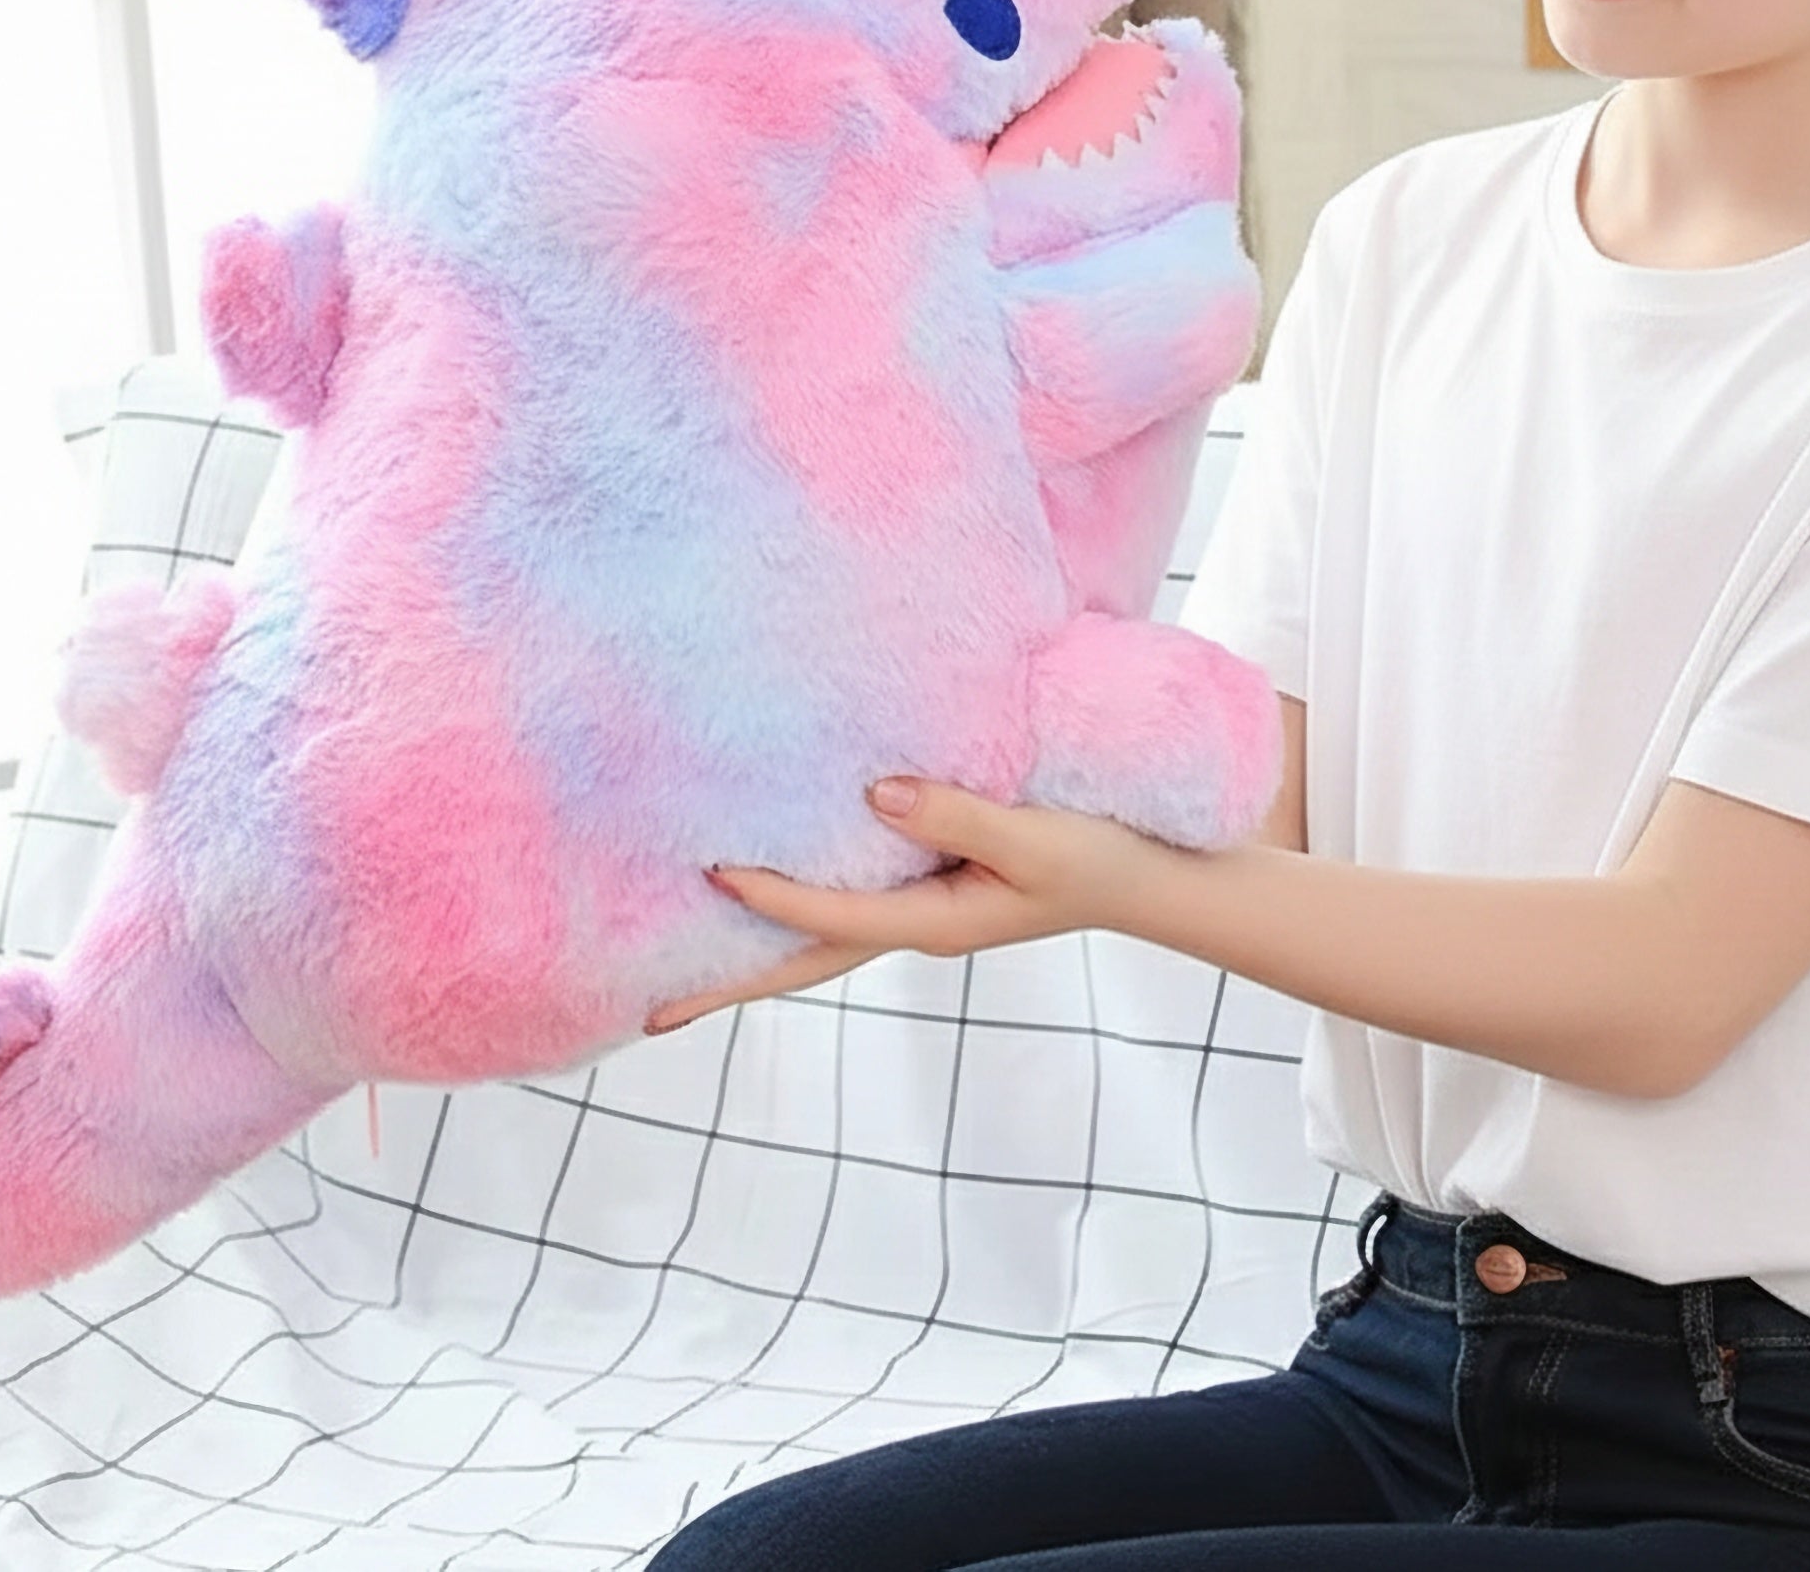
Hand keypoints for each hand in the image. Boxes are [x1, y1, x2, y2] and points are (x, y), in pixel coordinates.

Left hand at [643, 776, 1173, 1034]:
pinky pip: (853, 902)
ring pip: (824, 937)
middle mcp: (920, 925)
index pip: (832, 919)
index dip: (772, 899)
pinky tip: (780, 889)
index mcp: (937, 922)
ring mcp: (928, 910)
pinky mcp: (940, 885)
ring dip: (760, 948)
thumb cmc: (1104, 853)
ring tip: (687, 961)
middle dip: (732, 984)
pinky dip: (805, 905)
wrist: (1158, 878)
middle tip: (651, 1013)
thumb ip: (957, 816)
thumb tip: (873, 794)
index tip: (713, 873)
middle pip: (806, 960)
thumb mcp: (1035, 836)